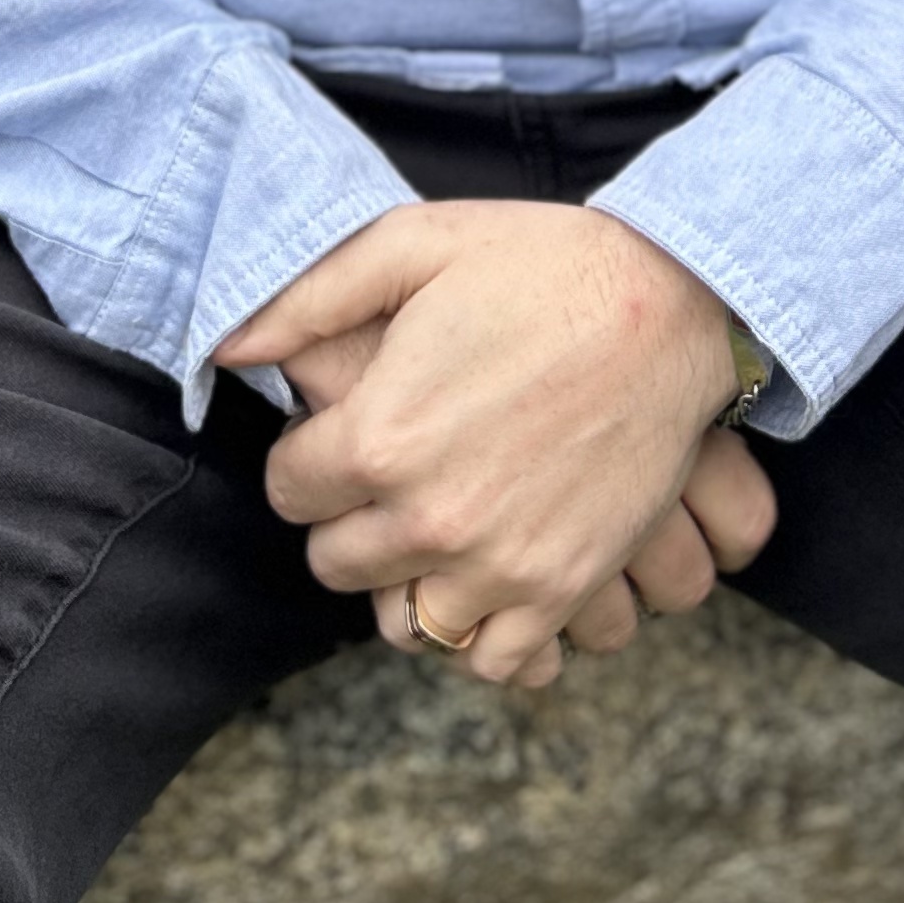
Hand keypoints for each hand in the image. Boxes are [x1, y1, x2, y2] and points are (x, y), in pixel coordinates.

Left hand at [220, 202, 769, 689]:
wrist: (674, 300)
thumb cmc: (542, 263)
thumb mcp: (416, 243)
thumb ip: (311, 296)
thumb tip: (229, 347)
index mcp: (381, 436)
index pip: (290, 490)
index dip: (307, 457)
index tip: (338, 438)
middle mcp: (429, 517)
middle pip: (337, 563)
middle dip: (348, 520)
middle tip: (386, 479)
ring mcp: (500, 564)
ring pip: (405, 623)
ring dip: (408, 582)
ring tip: (433, 533)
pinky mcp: (563, 588)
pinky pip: (492, 659)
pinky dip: (481, 635)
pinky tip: (486, 581)